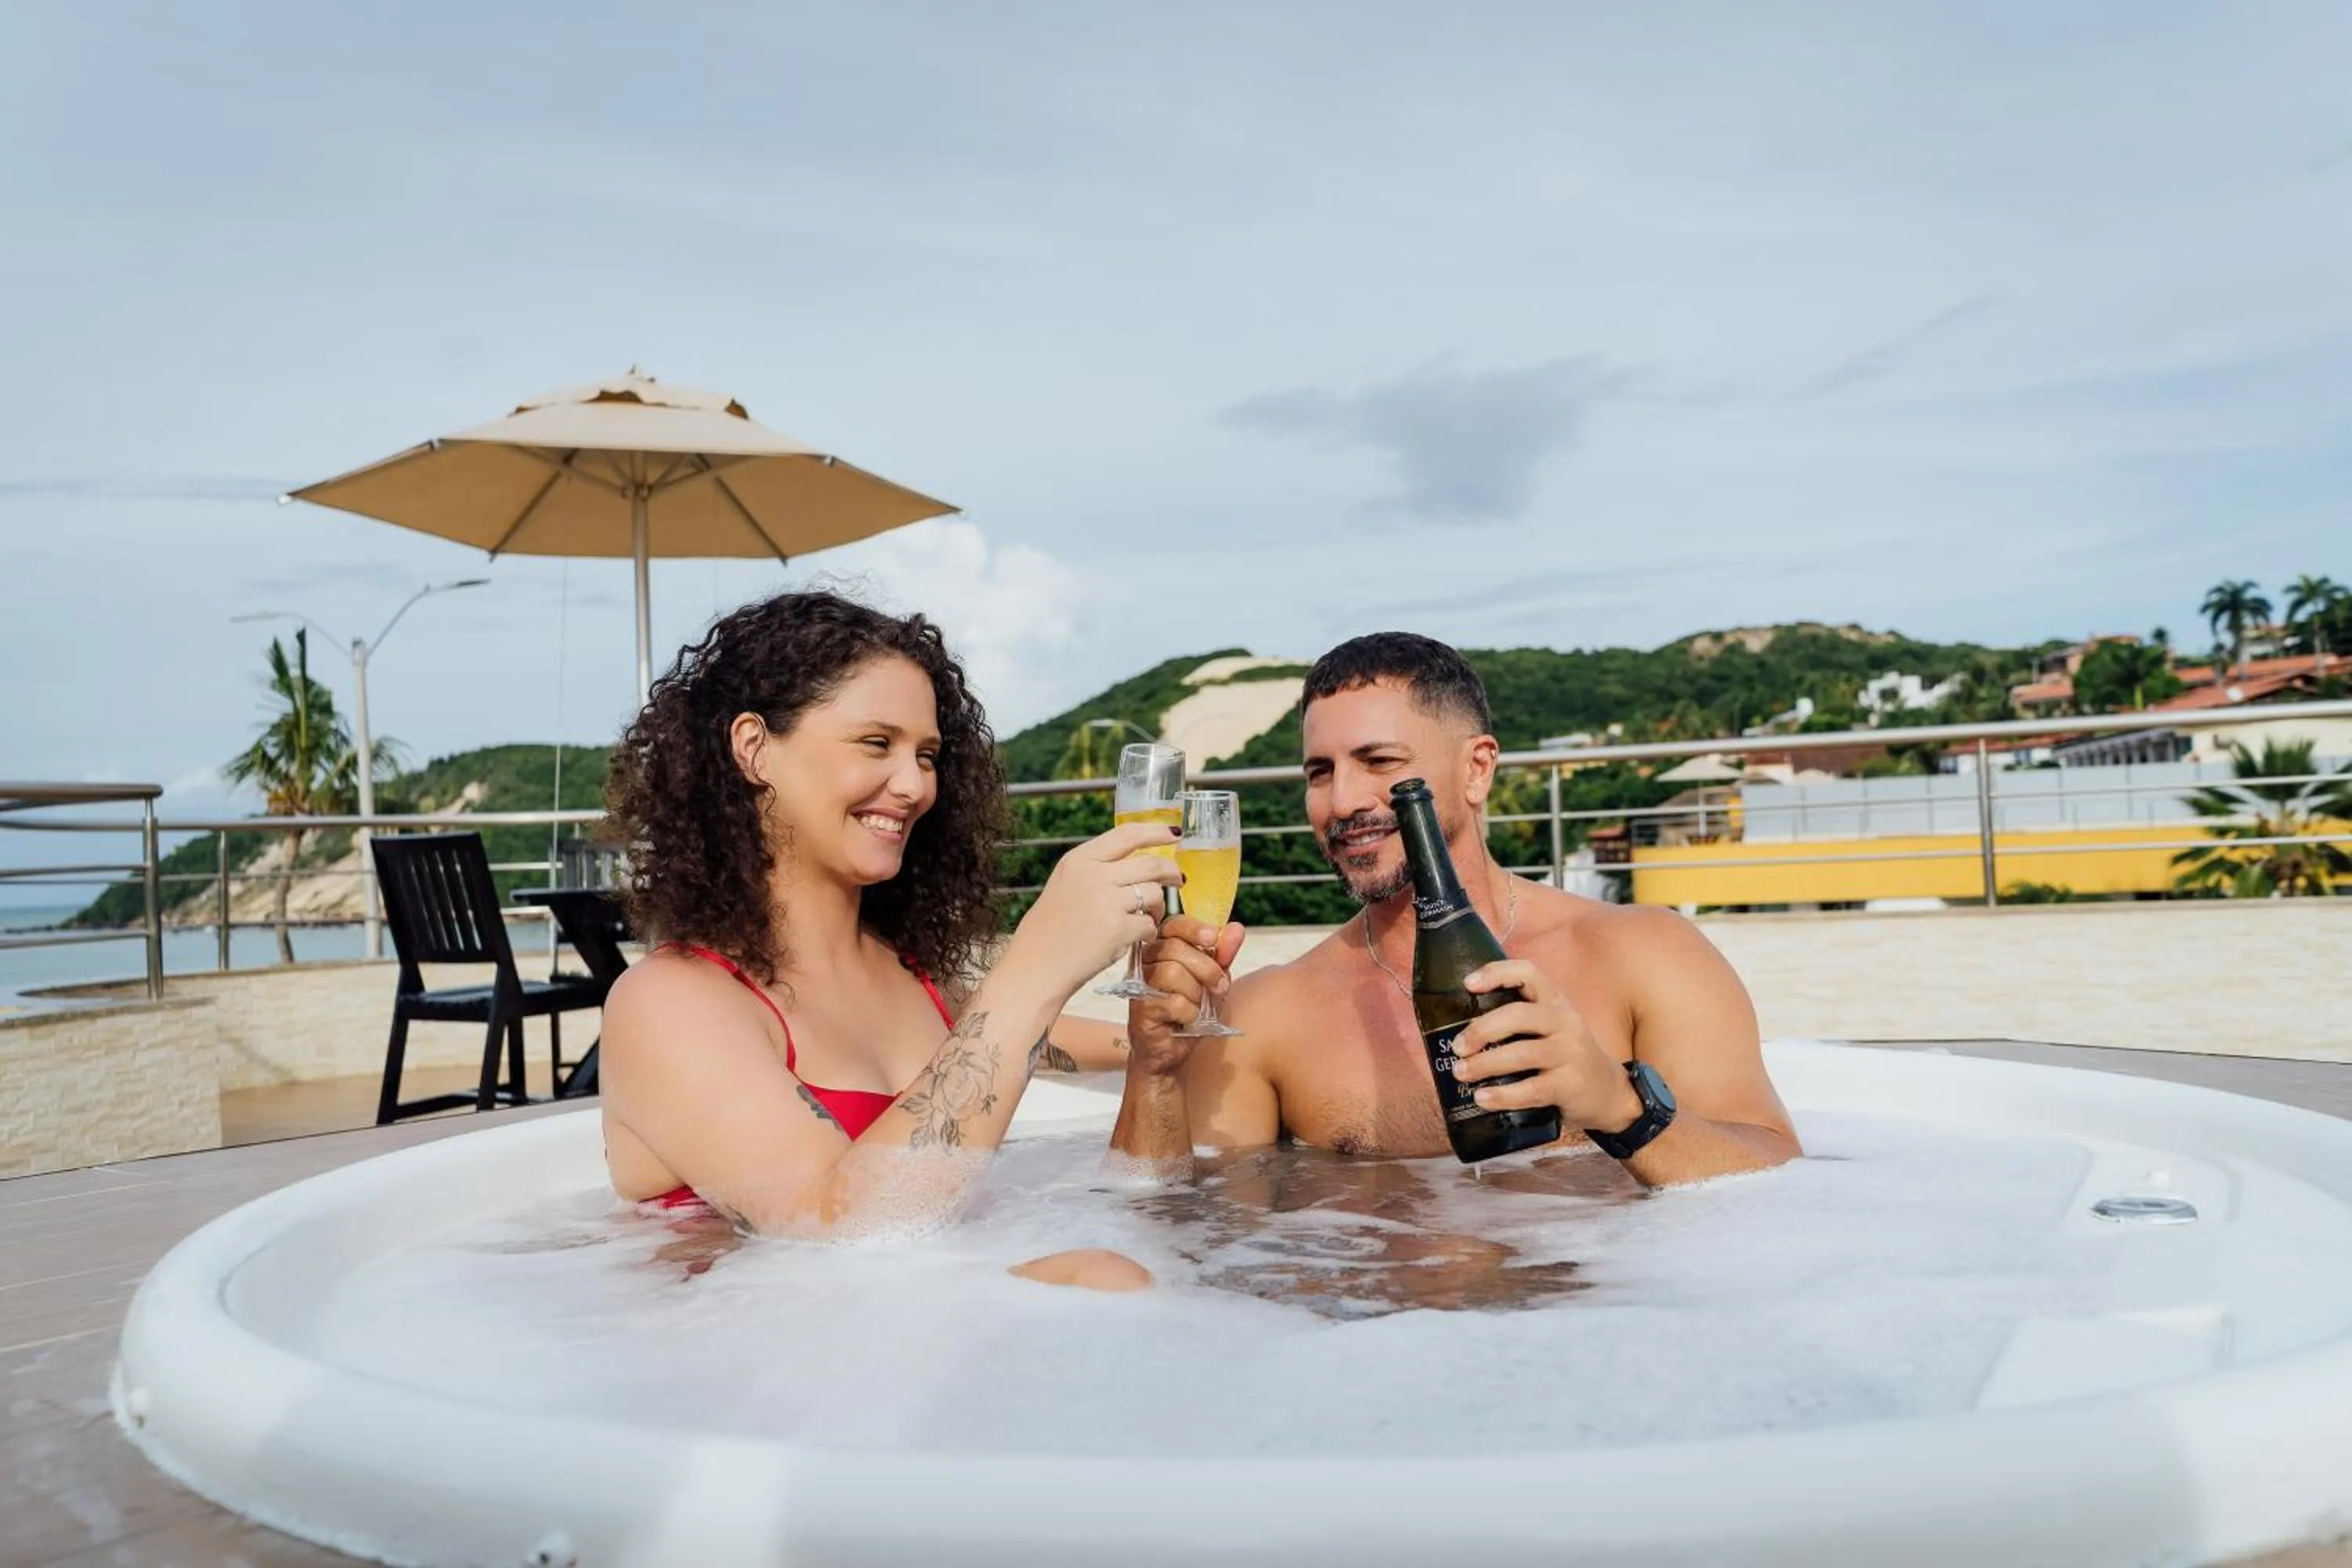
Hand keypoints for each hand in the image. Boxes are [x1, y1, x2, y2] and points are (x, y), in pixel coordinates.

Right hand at [1002, 822, 1184, 996]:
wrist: (1034, 968)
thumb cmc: (1048, 931)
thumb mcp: (1064, 885)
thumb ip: (1095, 870)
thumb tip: (1135, 863)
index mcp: (1078, 860)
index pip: (1127, 834)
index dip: (1156, 831)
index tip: (1174, 833)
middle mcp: (1093, 875)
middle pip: (1151, 863)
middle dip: (1171, 872)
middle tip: (1178, 880)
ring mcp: (1107, 902)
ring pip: (1154, 893)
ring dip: (1158, 907)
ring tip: (1148, 917)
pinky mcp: (1118, 930)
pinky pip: (1149, 924)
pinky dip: (1148, 932)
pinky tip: (1136, 938)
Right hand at [1125, 914, 1244, 1074]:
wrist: (1172, 1053)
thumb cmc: (1189, 1012)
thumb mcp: (1212, 981)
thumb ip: (1222, 955)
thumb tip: (1236, 928)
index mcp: (1161, 950)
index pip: (1172, 925)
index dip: (1192, 928)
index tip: (1212, 937)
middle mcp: (1145, 964)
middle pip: (1173, 948)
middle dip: (1205, 967)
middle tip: (1218, 986)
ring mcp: (1139, 987)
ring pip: (1171, 972)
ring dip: (1196, 993)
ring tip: (1198, 1007)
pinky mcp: (1140, 1011)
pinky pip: (1173, 1002)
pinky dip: (1189, 1014)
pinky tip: (1186, 1022)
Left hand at [1451, 960, 1643, 1132]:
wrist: (1610, 1093)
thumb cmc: (1566, 1057)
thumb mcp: (1552, 1029)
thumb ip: (1518, 1023)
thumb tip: (1459, 1032)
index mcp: (1556, 1003)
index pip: (1529, 973)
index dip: (1497, 973)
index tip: (1468, 984)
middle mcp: (1565, 1022)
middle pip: (1519, 1015)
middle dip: (1482, 1029)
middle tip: (1457, 1048)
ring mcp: (1570, 1053)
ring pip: (1521, 1053)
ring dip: (1485, 1064)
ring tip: (1461, 1073)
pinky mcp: (1571, 1085)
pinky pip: (1531, 1089)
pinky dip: (1503, 1096)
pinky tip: (1483, 1098)